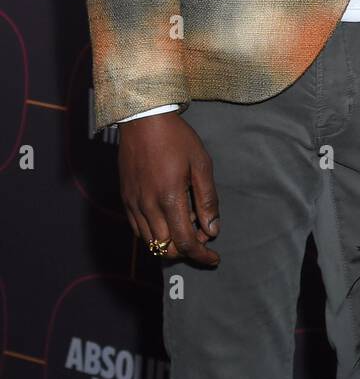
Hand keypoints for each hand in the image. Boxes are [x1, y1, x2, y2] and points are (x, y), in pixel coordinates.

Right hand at [119, 113, 219, 264]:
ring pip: (151, 243)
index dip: (201, 255)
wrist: (143, 120)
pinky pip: (139, 230)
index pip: (185, 242)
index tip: (214, 258)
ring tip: (188, 225)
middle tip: (204, 236)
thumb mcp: (201, 163)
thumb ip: (207, 199)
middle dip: (188, 250)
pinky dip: (155, 234)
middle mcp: (148, 207)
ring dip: (171, 243)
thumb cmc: (176, 138)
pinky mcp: (125, 199)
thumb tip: (212, 229)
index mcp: (169, 198)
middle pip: (167, 248)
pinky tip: (169, 220)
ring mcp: (134, 204)